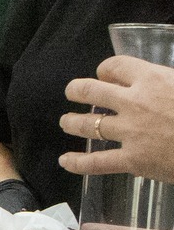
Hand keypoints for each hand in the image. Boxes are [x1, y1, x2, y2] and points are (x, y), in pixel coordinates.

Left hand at [57, 57, 173, 180]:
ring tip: (66, 122)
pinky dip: (78, 163)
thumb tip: (165, 79)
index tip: (104, 74)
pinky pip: (96, 163)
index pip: (116, 66)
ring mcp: (130, 132)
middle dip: (77, 90)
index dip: (106, 69)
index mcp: (154, 79)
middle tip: (72, 92)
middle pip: (91, 91)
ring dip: (71, 122)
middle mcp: (135, 103)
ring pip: (87, 125)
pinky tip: (66, 161)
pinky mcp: (132, 160)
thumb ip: (171, 80)